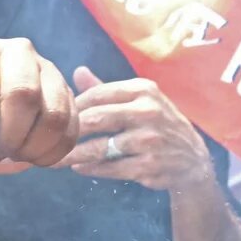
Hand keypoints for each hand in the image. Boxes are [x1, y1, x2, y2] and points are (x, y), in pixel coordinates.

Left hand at [0, 35, 75, 174]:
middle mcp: (18, 52)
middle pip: (24, 95)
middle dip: (8, 139)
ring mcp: (48, 71)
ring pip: (54, 115)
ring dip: (30, 148)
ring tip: (8, 156)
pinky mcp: (67, 95)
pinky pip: (70, 131)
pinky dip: (50, 154)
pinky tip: (27, 156)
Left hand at [61, 66, 214, 194]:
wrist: (192, 160)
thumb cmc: (157, 126)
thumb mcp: (140, 100)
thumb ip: (107, 89)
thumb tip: (77, 71)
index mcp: (144, 90)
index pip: (98, 94)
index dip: (74, 106)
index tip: (58, 115)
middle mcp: (149, 112)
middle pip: (96, 119)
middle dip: (68, 131)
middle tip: (47, 138)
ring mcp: (150, 140)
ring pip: (100, 147)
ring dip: (74, 154)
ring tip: (54, 159)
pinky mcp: (149, 166)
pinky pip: (111, 168)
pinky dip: (91, 168)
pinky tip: (79, 168)